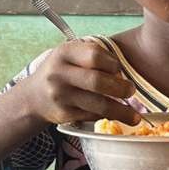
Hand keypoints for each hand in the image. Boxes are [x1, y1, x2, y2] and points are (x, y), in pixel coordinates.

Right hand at [20, 40, 139, 124]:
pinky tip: (114, 115)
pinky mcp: (63, 115)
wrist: (34, 97)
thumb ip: (94, 58)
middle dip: (120, 88)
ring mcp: (60, 96)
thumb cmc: (62, 72)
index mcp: (64, 53)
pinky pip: (92, 116)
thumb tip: (123, 75)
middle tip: (131, 92)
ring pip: (98, 105)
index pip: (95, 55)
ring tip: (134, 116)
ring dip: (121, 111)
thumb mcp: (71, 56)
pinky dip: (106, 116)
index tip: (120, 70)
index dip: (113, 63)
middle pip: (97, 81)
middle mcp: (59, 73)